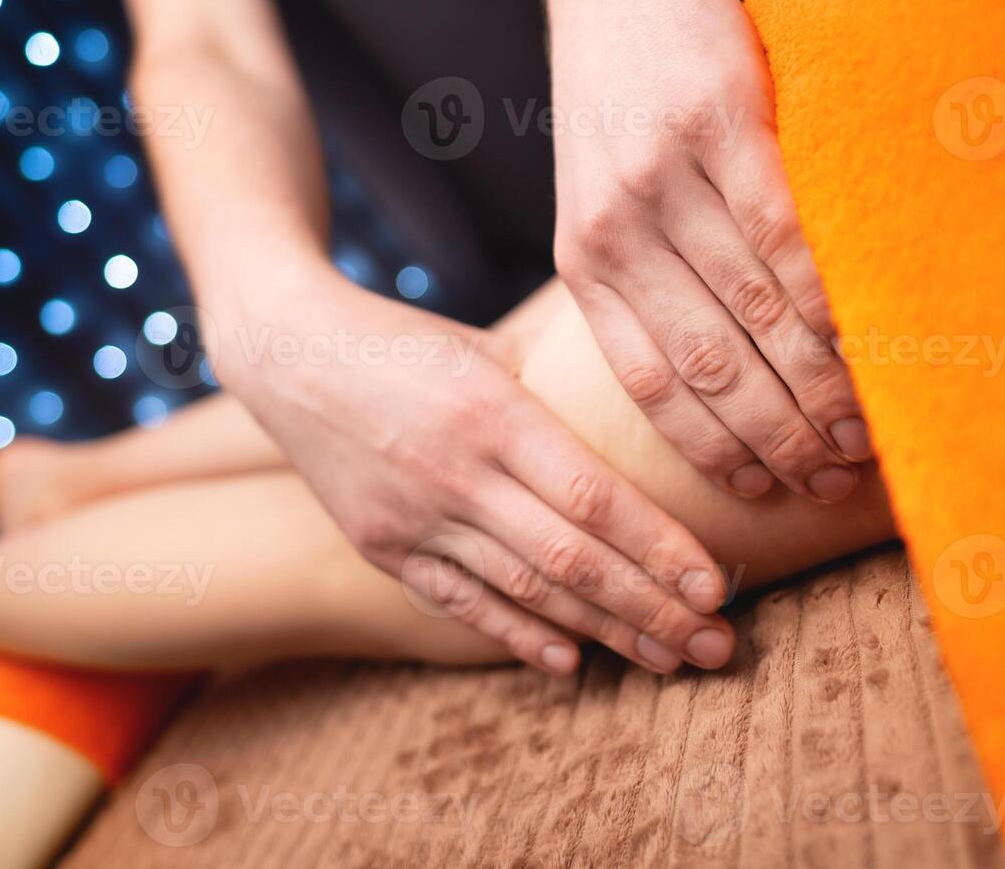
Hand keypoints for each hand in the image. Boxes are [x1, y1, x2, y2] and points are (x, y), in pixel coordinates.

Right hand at [208, 268, 735, 675]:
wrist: (288, 354)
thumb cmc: (408, 344)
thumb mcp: (490, 350)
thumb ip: (562, 394)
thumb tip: (657, 424)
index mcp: (492, 411)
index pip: (594, 497)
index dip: (661, 549)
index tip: (715, 587)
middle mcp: (455, 472)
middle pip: (571, 559)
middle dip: (652, 609)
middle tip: (716, 646)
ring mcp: (413, 518)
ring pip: (525, 591)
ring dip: (604, 631)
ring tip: (668, 659)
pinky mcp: (382, 546)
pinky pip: (460, 602)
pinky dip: (518, 634)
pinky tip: (572, 660)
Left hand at [547, 0, 870, 501]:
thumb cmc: (620, 114)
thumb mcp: (599, 207)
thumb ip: (643, 284)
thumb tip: (718, 381)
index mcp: (586, 264)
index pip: (651, 382)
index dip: (710, 446)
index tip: (760, 491)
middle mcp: (617, 232)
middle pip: (710, 363)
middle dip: (774, 435)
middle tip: (828, 478)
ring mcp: (665, 179)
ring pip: (753, 310)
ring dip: (813, 382)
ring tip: (859, 428)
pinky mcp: (719, 126)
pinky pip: (781, 232)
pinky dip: (827, 297)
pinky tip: (863, 342)